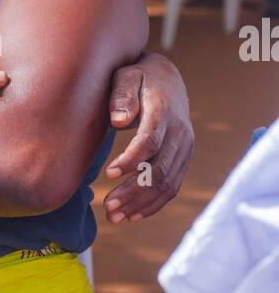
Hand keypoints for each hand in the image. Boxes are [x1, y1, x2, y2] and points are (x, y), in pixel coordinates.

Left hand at [104, 52, 193, 221]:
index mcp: (164, 111)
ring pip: (166, 183)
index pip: (150, 141)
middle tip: (107, 206)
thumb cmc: (138, 78)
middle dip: (133, 191)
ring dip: (140, 203)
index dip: (130, 160)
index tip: (107, 174)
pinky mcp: (183, 159)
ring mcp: (185, 148)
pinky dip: (153, 204)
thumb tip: (119, 121)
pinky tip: (132, 216)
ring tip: (114, 216)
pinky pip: (172, 186)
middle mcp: (180, 132)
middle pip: (159, 169)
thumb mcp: (127, 76)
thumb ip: (122, 95)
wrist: (167, 80)